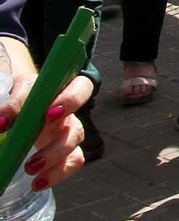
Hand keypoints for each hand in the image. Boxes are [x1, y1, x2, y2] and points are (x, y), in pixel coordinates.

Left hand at [0, 72, 90, 190]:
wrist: (21, 104)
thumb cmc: (23, 91)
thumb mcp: (16, 86)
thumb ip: (12, 102)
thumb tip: (1, 122)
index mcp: (62, 90)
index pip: (80, 88)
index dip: (71, 101)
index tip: (49, 114)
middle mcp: (69, 113)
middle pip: (76, 128)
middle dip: (56, 145)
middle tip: (34, 155)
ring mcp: (66, 132)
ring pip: (74, 148)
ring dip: (54, 160)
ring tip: (30, 169)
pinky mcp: (63, 150)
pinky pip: (72, 162)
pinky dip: (57, 174)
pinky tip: (38, 183)